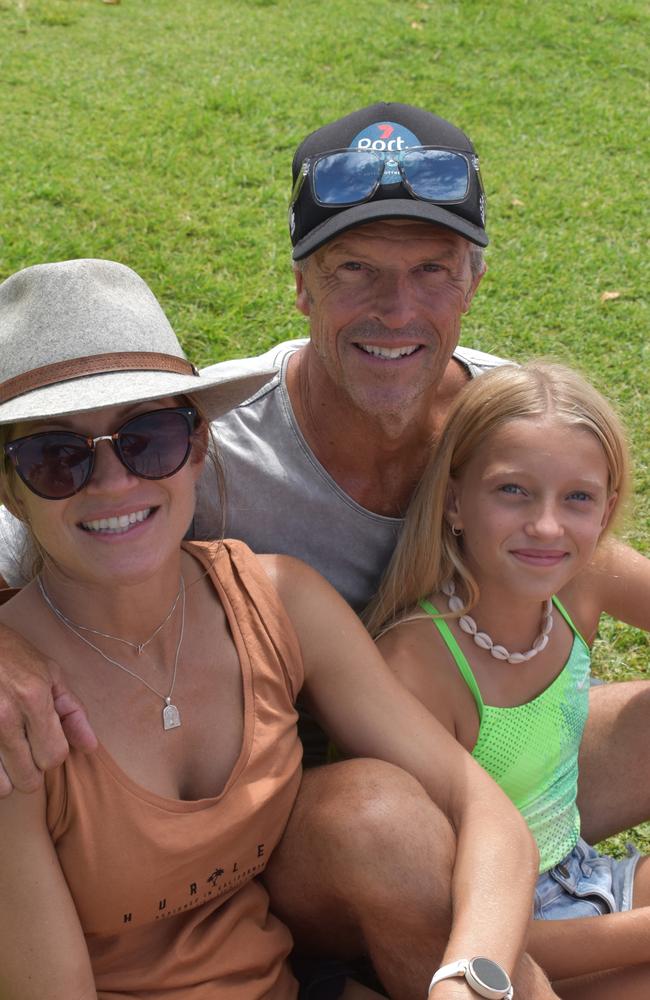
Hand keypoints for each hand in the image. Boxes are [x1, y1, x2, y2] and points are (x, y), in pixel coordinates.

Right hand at [0, 624, 95, 795]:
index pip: (54, 756)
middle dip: (30, 769)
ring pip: (2, 786)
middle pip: (28, 778)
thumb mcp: (49, 674)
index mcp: (33, 698)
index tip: (44, 740)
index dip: (52, 752)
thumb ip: (72, 712)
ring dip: (7, 775)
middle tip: (25, 749)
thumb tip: (90, 747)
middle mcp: (5, 716)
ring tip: (6, 754)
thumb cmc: (12, 656)